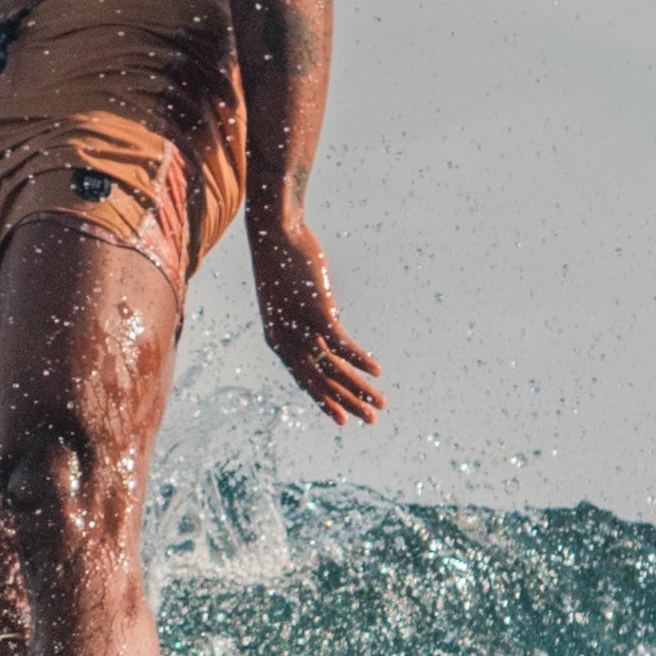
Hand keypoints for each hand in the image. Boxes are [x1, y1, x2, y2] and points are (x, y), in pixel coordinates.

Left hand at [249, 223, 386, 422]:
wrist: (275, 234)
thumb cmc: (283, 263)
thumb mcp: (292, 297)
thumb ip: (308, 318)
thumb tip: (327, 324)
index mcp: (278, 341)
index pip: (305, 381)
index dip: (325, 401)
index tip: (343, 419)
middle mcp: (287, 340)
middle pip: (320, 382)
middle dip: (348, 403)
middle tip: (370, 421)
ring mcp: (302, 328)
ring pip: (334, 369)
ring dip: (360, 388)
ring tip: (381, 403)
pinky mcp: (318, 312)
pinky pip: (342, 344)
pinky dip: (360, 360)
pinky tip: (377, 371)